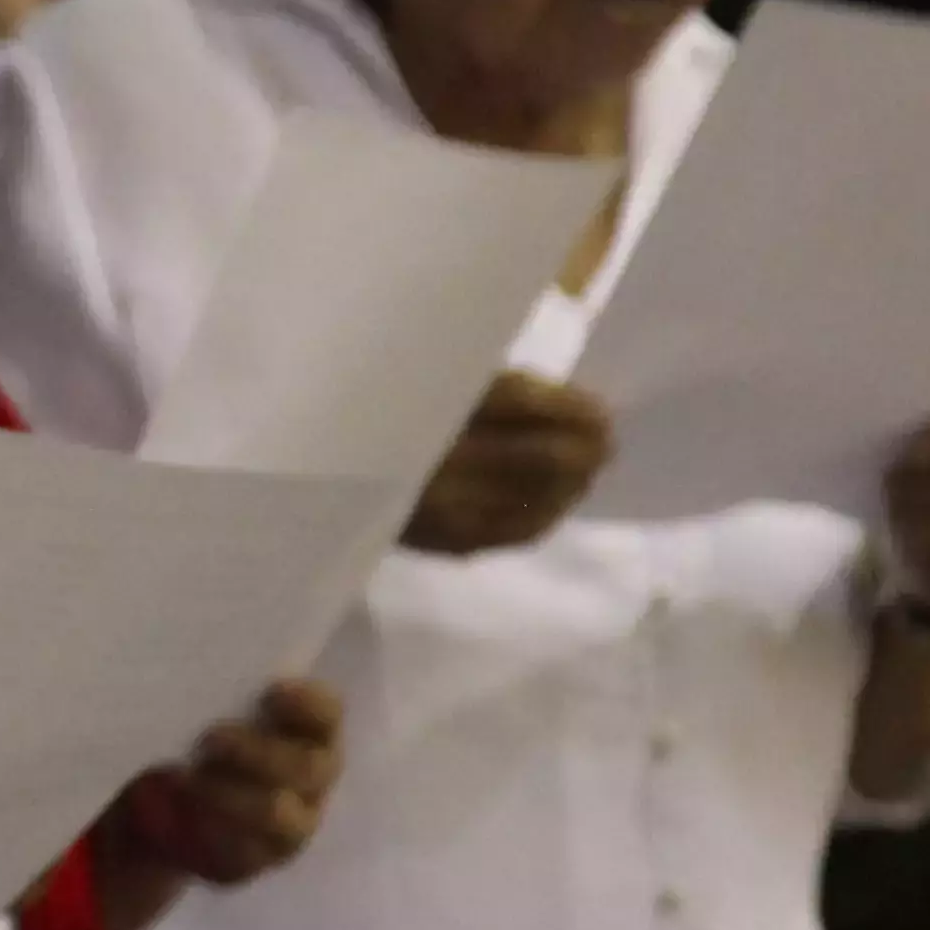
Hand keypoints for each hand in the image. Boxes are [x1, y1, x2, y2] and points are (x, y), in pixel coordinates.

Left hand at [101, 677, 348, 891]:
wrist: (169, 801)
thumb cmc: (202, 738)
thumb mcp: (211, 710)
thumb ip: (223, 697)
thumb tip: (199, 677)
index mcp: (310, 731)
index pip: (328, 715)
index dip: (308, 704)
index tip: (270, 692)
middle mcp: (313, 778)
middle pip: (308, 768)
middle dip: (257, 753)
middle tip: (208, 740)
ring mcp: (295, 825)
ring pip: (277, 813)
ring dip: (231, 794)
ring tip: (188, 781)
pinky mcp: (261, 859)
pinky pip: (246, 852)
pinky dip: (213, 831)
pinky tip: (188, 815)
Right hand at [404, 372, 612, 557]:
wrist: (323, 480)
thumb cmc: (391, 421)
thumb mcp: (435, 389)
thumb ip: (495, 393)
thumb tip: (579, 411)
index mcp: (429, 402)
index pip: (520, 401)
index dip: (571, 408)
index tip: (601, 409)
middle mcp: (438, 457)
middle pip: (542, 454)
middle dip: (588, 448)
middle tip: (606, 442)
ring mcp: (447, 506)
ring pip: (540, 496)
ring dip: (575, 483)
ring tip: (587, 471)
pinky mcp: (452, 540)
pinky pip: (520, 530)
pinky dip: (550, 513)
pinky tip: (558, 501)